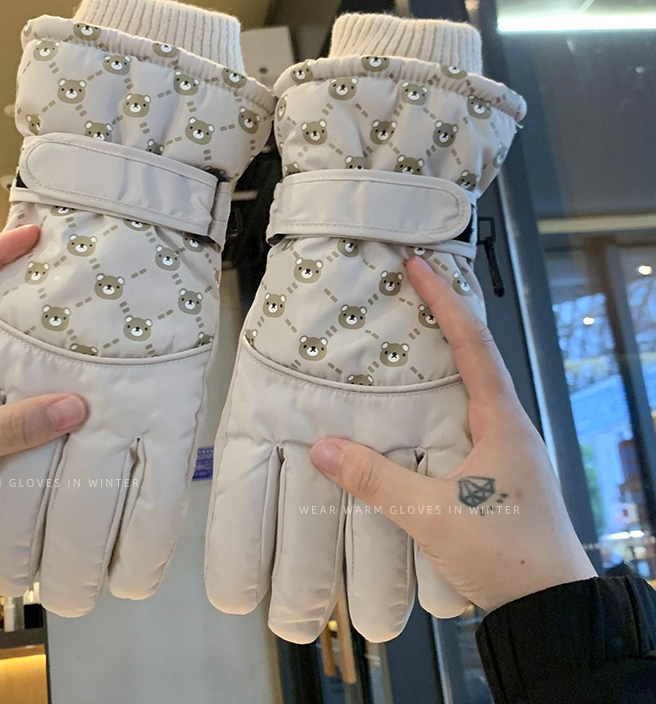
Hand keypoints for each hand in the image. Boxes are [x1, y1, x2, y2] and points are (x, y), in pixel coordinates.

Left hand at [0, 226, 87, 564]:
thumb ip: (8, 426)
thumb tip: (74, 405)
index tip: (27, 237)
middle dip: (27, 302)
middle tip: (73, 292)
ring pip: (4, 368)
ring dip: (38, 360)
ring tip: (85, 348)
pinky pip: (11, 409)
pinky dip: (38, 406)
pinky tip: (67, 410)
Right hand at [310, 255, 595, 611]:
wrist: (551, 608)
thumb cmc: (505, 555)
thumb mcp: (434, 515)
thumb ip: (376, 480)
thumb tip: (323, 446)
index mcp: (502, 421)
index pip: (472, 344)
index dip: (444, 302)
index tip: (418, 267)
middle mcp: (508, 425)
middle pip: (474, 356)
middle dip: (442, 319)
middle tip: (405, 293)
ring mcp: (506, 447)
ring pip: (470, 388)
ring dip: (440, 358)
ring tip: (402, 340)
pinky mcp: (497, 469)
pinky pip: (464, 417)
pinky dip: (438, 398)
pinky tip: (413, 410)